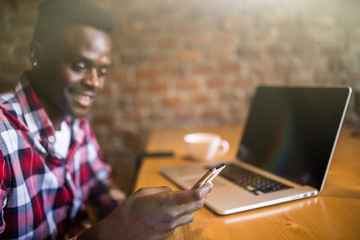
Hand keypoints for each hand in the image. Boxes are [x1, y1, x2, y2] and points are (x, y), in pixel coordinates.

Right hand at [78, 183, 211, 239]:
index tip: (209, 183)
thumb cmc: (129, 210)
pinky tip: (168, 213)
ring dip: (191, 208)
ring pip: (190, 216)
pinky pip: (179, 223)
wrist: (118, 233)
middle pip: (196, 206)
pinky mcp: (167, 234)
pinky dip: (178, 216)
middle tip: (203, 190)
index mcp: (166, 202)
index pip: (194, 196)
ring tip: (183, 201)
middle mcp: (171, 215)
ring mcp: (170, 227)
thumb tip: (172, 192)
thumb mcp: (144, 192)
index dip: (205, 189)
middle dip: (202, 197)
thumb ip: (162, 191)